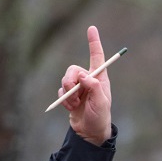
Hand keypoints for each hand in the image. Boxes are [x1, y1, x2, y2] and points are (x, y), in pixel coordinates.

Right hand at [59, 26, 111, 144]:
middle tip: (73, 92)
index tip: (91, 28)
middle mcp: (88, 80)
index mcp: (100, 79)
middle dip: (70, 80)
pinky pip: (60, 91)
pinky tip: (70, 108)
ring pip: (65, 80)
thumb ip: (94, 88)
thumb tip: (84, 75)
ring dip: (68, 93)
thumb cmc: (100, 117)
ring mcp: (78, 87)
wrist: (90, 132)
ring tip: (75, 104)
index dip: (94, 42)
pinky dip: (63, 100)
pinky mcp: (69, 95)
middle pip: (73, 69)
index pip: (97, 57)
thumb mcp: (101, 103)